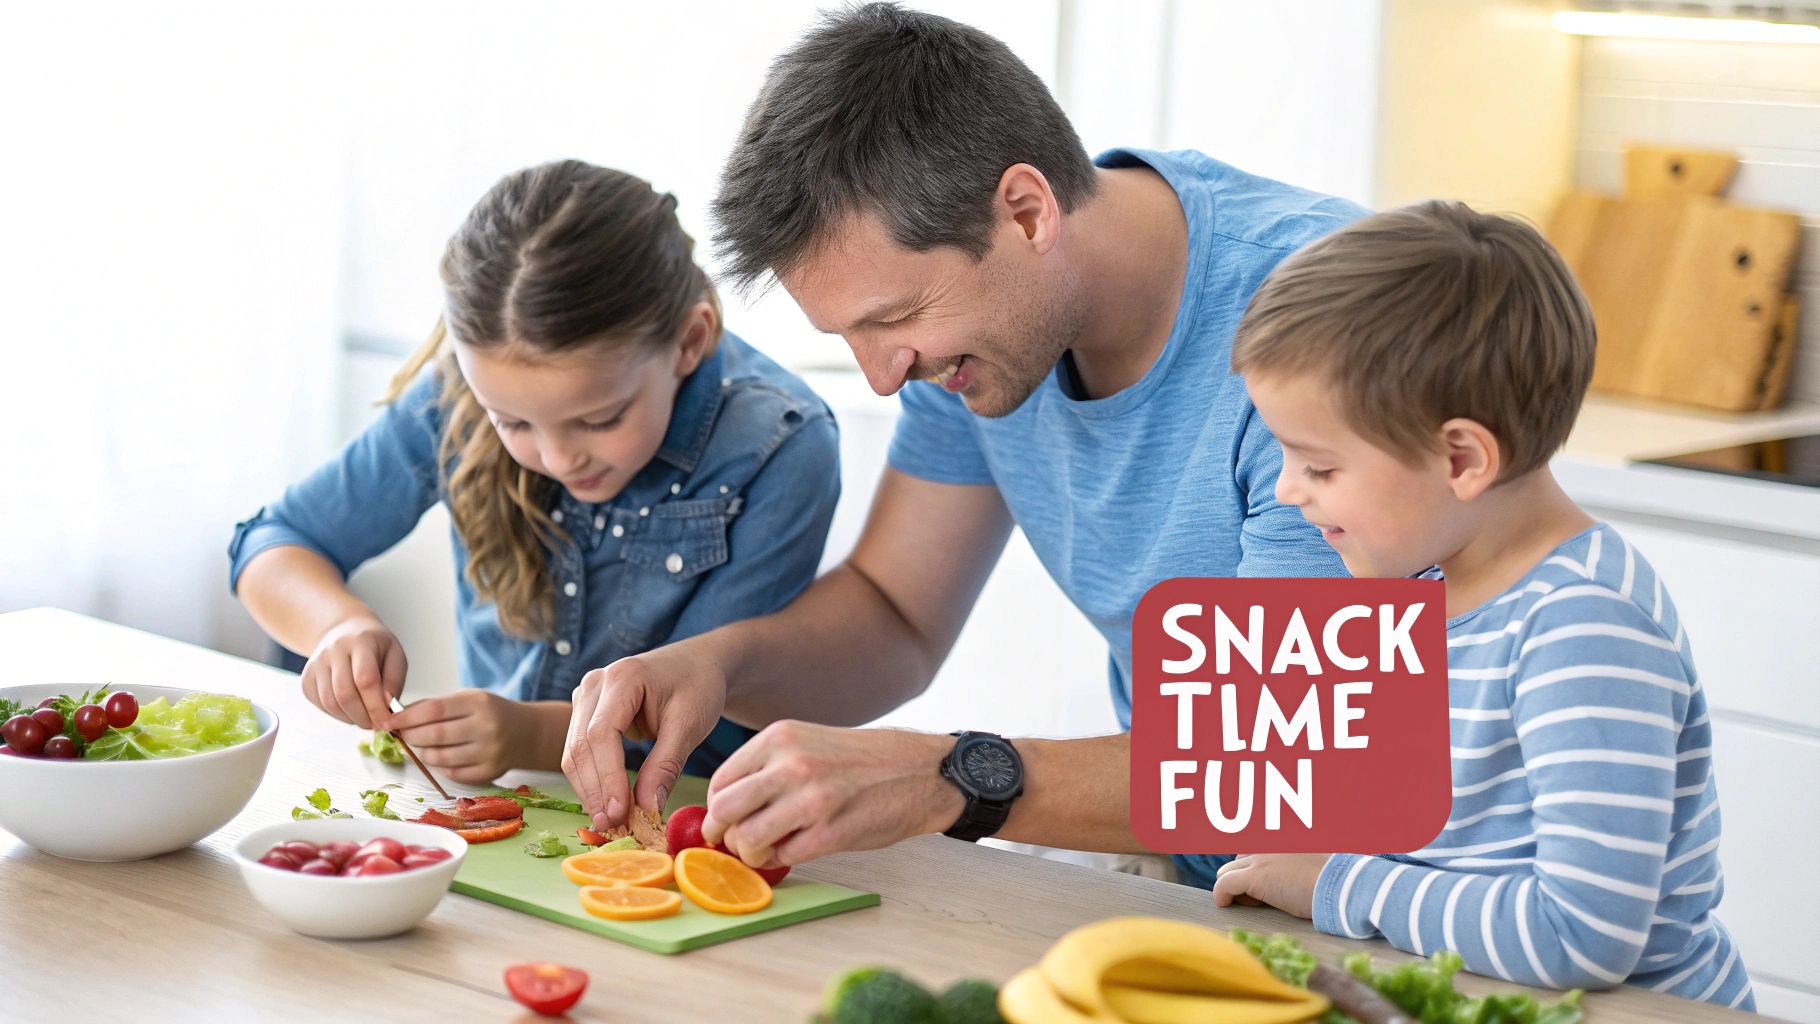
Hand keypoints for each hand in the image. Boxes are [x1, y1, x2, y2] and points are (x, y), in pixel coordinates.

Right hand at [300, 615, 405, 728]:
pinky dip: (336, 715)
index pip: (366, 679)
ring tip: (364, 719)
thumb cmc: (376, 647)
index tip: (387, 722)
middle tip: (375, 725)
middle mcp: (334, 650)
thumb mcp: (396, 656)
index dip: (376, 706)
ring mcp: (316, 663)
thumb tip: (386, 708)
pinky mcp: (306, 677)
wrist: (345, 631)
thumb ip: (394, 682)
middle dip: (362, 717)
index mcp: (361, 642)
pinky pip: (319, 704)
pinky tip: (350, 711)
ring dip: (349, 719)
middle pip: (344, 693)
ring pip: (329, 702)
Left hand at [385, 689, 528, 785]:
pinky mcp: (489, 772)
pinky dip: (440, 766)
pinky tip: (441, 757)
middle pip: (435, 735)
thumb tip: (399, 716)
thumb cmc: (489, 712)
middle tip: (403, 735)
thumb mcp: (467, 699)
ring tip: (422, 746)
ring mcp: (489, 752)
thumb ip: (435, 706)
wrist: (526, 733)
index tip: (388, 722)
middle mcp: (486, 727)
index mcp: (479, 703)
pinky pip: (452, 773)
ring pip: (441, 757)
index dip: (406, 717)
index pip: (434, 710)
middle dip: (411, 736)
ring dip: (423, 753)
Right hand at [562, 643, 728, 832]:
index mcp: (623, 677)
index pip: (601, 734)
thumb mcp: (690, 725)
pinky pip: (581, 752)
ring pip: (574, 753)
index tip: (619, 814)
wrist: (697, 664)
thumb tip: (646, 811)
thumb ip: (665, 766)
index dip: (607, 778)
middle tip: (612, 828)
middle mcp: (594, 683)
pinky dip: (593, 781)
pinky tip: (607, 805)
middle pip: (581, 746)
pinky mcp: (586, 713)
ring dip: (590, 791)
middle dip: (595, 791)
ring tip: (610, 824)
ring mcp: (586, 696)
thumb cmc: (698, 687)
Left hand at [700, 722, 963, 869]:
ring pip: (746, 840)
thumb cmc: (862, 761)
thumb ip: (768, 767)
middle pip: (723, 811)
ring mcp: (811, 799)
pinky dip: (781, 860)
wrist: (921, 771)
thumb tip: (727, 805)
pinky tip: (794, 850)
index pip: (720, 781)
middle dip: (723, 834)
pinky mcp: (832, 832)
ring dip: (750, 853)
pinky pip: (783, 856)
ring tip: (767, 849)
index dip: (717, 809)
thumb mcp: (808, 744)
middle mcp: (791, 765)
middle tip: (736, 842)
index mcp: (780, 738)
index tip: (728, 821)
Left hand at [1210, 853, 1331, 918]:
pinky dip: (1221, 896)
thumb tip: (1294, 875)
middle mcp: (1268, 844)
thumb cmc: (1337, 882)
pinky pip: (1224, 884)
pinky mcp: (1255, 877)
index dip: (1256, 869)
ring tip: (1254, 903)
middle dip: (1244, 878)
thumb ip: (1301, 862)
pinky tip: (1225, 905)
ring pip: (1227, 871)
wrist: (1342, 889)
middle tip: (1261, 898)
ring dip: (1235, 888)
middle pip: (1239, 859)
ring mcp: (1260, 859)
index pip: (1254, 850)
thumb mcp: (1318, 862)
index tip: (1266, 886)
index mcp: (1282, 839)